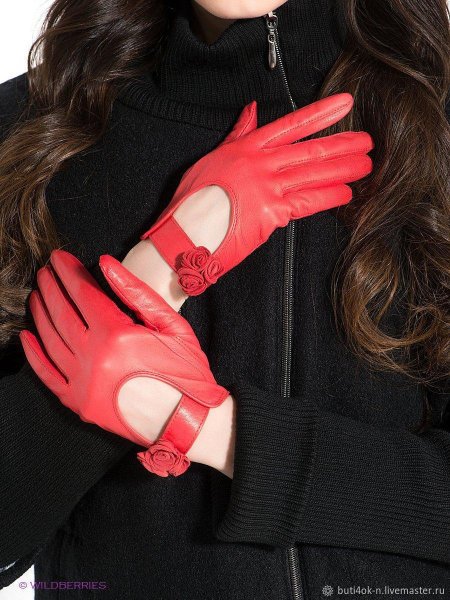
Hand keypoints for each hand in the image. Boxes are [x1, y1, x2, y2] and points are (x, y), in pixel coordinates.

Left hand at [20, 250, 229, 476]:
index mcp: (116, 335)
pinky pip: (47, 376)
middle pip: (61, 313)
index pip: (82, 294)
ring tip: (37, 296)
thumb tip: (106, 263)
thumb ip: (136, 292)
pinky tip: (28, 337)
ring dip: (40, 314)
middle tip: (45, 271)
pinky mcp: (79, 403)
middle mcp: (93, 358)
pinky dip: (34, 356)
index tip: (59, 258)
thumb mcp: (172, 324)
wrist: (187, 421)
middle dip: (50, 287)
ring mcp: (82, 383)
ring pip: (49, 341)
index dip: (69, 272)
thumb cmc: (185, 372)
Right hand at [143, 93, 372, 295]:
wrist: (184, 233)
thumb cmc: (192, 199)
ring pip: (313, 174)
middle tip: (366, 141)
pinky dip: (329, 197)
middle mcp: (260, 163)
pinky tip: (347, 193)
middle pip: (309, 151)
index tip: (344, 105)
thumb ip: (237, 135)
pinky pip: (308, 202)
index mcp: (246, 148)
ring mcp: (267, 188)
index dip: (320, 114)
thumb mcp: (213, 158)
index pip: (290, 126)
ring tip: (365, 165)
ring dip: (343, 169)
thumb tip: (252, 111)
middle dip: (342, 145)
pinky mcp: (272, 213)